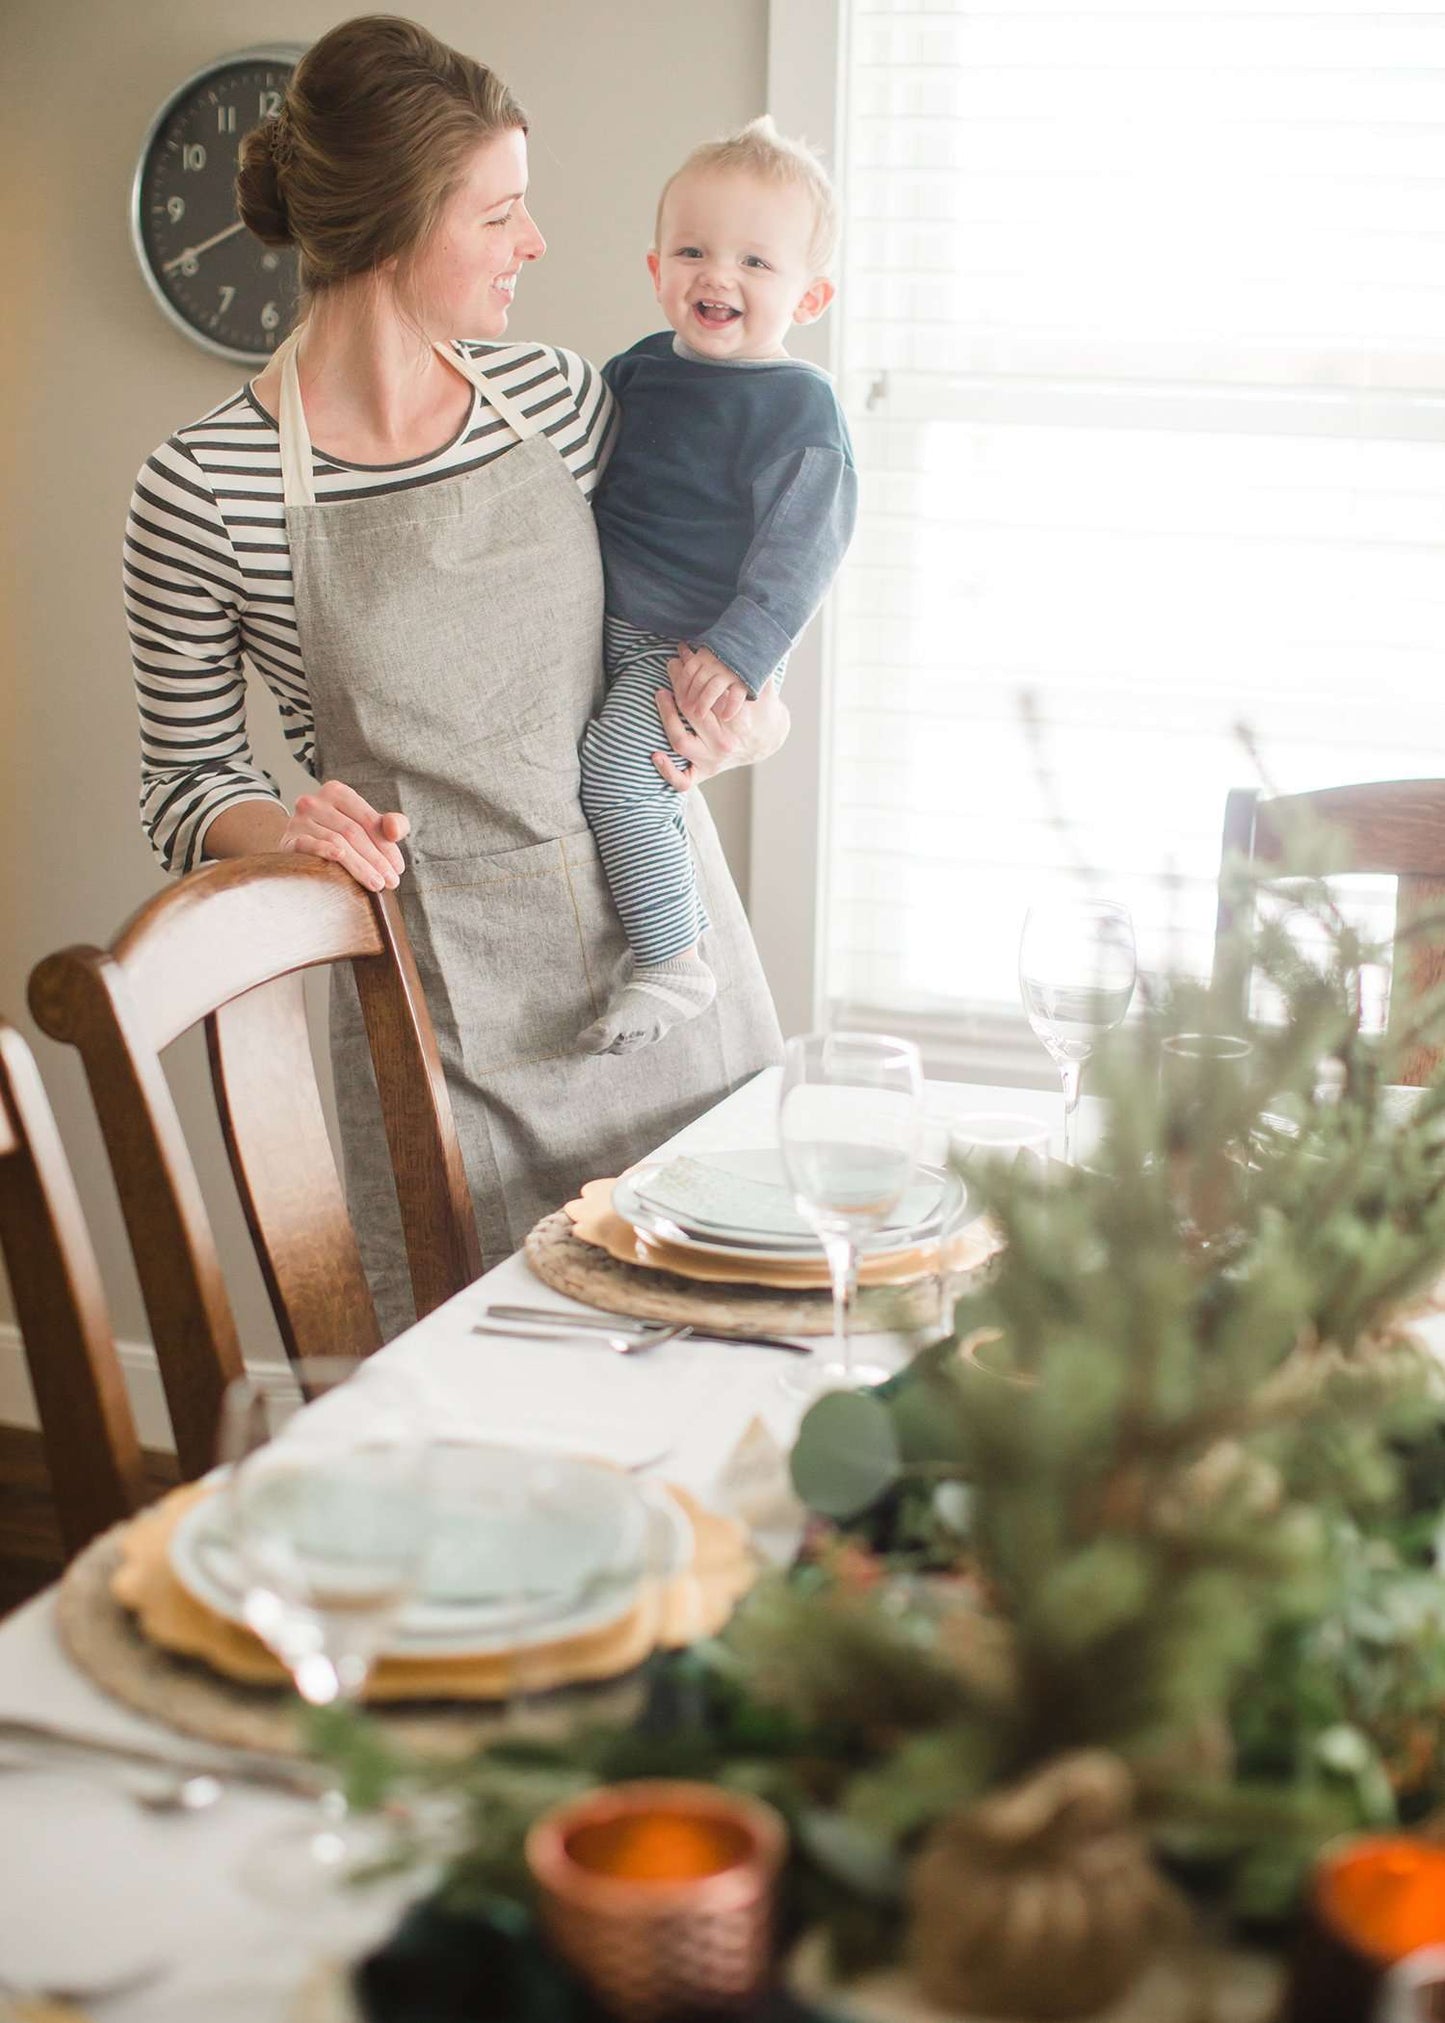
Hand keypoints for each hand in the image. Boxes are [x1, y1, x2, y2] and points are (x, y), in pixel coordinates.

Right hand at [280, 780, 409, 891]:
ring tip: (377, 884)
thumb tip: (394, 830)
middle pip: (353, 832)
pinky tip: (340, 858)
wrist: (300, 847)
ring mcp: (298, 820)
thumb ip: (391, 824)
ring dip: (360, 865)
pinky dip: (324, 850)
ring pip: (337, 842)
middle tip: (391, 882)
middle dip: (376, 859)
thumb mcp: (368, 826)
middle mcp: (315, 801)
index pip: (368, 820)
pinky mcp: (288, 839)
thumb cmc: (340, 836)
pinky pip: (308, 845)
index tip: (398, 869)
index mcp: (337, 792)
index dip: (387, 845)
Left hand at [652, 650, 790, 791]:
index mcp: (740, 724)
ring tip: (661, 694)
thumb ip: (756, 671)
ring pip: (680, 741)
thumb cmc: (763, 709)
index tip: (686, 655)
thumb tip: (753, 647)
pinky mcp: (704, 774)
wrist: (769, 740)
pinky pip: (682, 781)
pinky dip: (667, 771)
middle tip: (673, 666)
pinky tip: (655, 754)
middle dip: (679, 684)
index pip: (709, 696)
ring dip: (666, 716)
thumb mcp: (764, 689)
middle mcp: (724, 745)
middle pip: (692, 712)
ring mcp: (712, 762)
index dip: (693, 672)